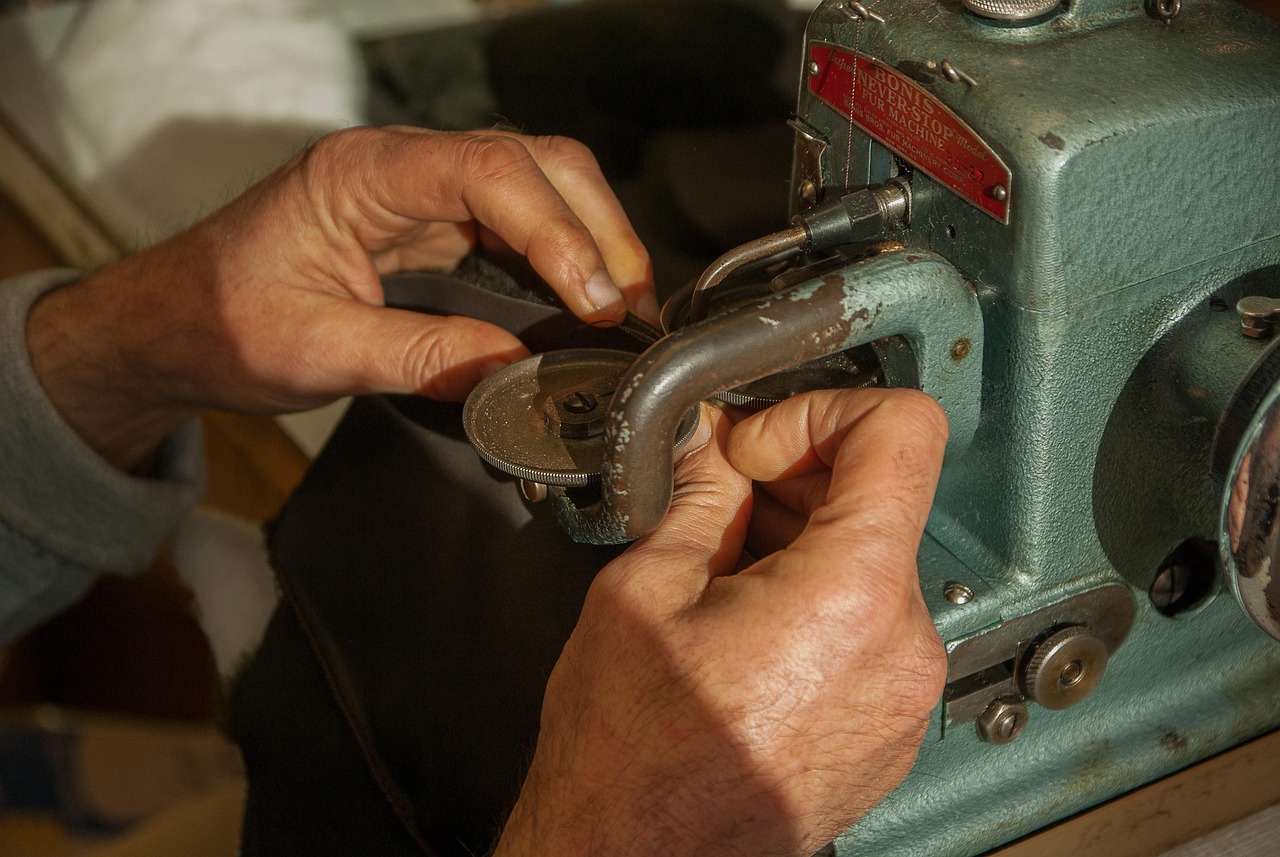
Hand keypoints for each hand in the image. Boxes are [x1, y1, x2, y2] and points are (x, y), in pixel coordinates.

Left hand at [25, 127, 655, 470]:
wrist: (174, 325)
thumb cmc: (218, 324)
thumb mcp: (313, 353)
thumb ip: (418, 357)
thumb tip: (514, 370)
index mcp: (361, 174)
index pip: (488, 171)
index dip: (555, 230)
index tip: (593, 297)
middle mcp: (401, 166)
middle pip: (534, 161)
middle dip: (596, 226)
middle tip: (629, 306)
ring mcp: (421, 192)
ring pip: (539, 183)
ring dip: (592, 237)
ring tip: (624, 307)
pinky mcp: (433, 225)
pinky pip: (520, 222)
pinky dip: (566, 256)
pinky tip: (587, 298)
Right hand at [496, 388, 948, 856]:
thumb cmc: (632, 762)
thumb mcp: (643, 593)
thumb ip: (698, 495)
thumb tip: (711, 445)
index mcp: (852, 596)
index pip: (905, 431)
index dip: (823, 412)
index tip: (762, 443)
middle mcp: (903, 646)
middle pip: (887, 497)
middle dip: (800, 475)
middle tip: (724, 495)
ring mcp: (904, 693)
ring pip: (877, 559)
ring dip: (805, 538)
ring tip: (723, 566)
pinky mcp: (891, 724)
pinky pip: (875, 623)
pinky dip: (820, 597)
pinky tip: (747, 616)